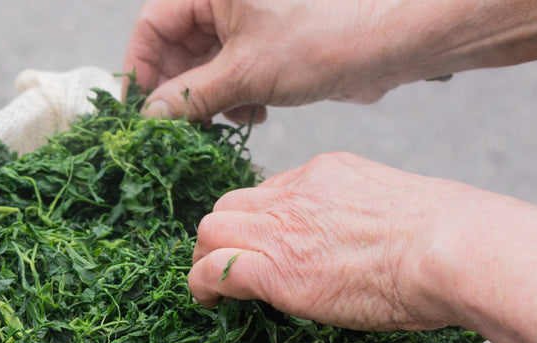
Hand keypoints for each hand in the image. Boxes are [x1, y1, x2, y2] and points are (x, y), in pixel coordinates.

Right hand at [123, 0, 536, 121]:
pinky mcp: (272, 41)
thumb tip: (150, 119)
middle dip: (180, 90)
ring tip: (231, 118)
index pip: (152, 25)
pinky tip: (254, 112)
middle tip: (184, 128)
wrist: (397, 38)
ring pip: (205, 63)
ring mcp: (250, 19)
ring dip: (209, 99)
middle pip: (177, 46)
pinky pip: (234, 71)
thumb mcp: (244, 73)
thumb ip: (188, 97)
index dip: (142, 71)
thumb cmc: (326, 36)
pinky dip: (235, 96)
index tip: (140, 114)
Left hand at [190, 152, 536, 342]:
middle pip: (230, 205)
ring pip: (211, 230)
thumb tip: (371, 247)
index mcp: (328, 172)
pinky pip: (214, 270)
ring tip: (213, 288)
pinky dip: (202, 285)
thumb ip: (368, 219)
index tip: (267, 247)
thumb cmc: (452, 240)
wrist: (454, 250)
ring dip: (205, 259)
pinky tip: (211, 303)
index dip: (259, 222)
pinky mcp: (276, 268)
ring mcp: (283, 228)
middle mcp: (297, 192)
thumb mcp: (402, 210)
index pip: (270, 191)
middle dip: (222, 235)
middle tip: (226, 266)